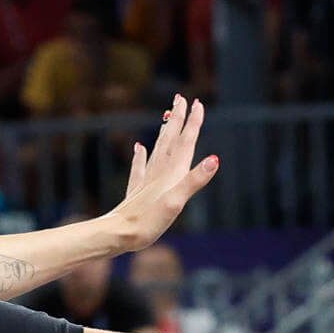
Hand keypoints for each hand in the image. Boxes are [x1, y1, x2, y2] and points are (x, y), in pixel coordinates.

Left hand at [106, 94, 220, 251]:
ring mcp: (147, 180)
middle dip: (177, 118)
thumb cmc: (148, 221)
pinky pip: (140, 167)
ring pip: (158, 149)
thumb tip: (214, 159)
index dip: (193, 122)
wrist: (118, 234)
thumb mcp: (177, 202)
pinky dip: (141, 155)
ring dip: (164, 131)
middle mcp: (159, 172)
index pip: (186, 142)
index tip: (198, 103)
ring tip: (166, 117)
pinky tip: (138, 148)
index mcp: (172, 173)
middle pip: (170, 139)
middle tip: (180, 98)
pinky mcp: (137, 191)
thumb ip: (195, 180)